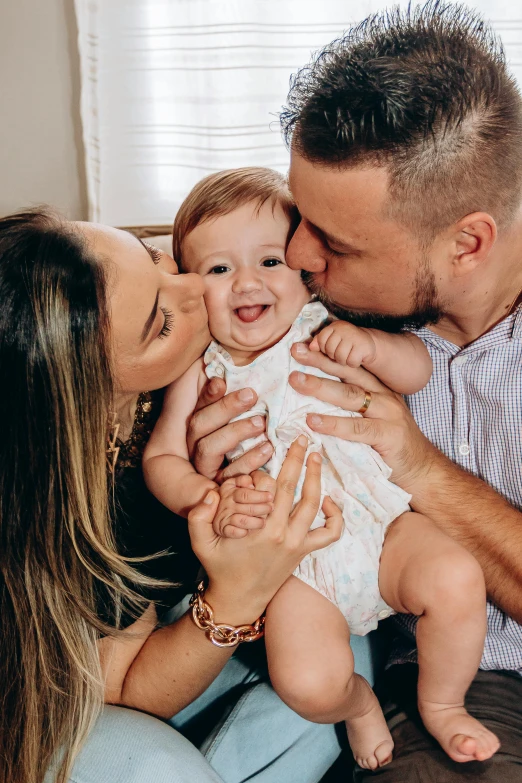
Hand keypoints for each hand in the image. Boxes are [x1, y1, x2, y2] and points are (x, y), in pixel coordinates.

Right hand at [187, 377, 273, 482]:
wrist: (257, 484)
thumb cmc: (255, 432)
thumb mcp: (245, 411)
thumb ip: (237, 390)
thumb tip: (239, 364)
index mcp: (199, 421)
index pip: (198, 404)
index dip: (208, 394)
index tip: (221, 381)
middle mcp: (195, 442)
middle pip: (199, 424)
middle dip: (225, 408)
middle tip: (252, 395)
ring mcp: (204, 464)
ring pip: (209, 447)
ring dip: (236, 432)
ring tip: (261, 422)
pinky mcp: (220, 482)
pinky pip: (229, 473)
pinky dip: (248, 460)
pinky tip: (268, 449)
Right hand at [188, 436, 342, 623]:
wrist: (240, 599)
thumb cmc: (220, 568)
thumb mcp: (201, 543)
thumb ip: (198, 517)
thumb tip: (210, 493)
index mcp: (262, 529)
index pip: (272, 489)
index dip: (272, 469)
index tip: (273, 455)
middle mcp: (284, 534)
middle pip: (296, 489)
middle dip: (300, 460)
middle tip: (303, 439)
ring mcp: (298, 543)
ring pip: (315, 505)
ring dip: (317, 478)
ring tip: (315, 458)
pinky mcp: (305, 551)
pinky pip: (330, 533)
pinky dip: (335, 516)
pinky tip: (328, 500)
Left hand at [289, 342, 439, 492]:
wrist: (421, 469)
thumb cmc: (389, 445)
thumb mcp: (370, 419)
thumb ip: (349, 409)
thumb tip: (310, 402)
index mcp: (378, 389)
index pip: (350, 366)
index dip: (327, 355)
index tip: (303, 346)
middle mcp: (383, 396)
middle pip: (348, 373)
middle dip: (320, 361)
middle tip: (296, 352)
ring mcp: (388, 414)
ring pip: (350, 395)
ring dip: (321, 387)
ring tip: (297, 381)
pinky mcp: (388, 435)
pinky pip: (356, 428)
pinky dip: (333, 424)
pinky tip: (312, 421)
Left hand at [310, 321, 375, 366]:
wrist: (367, 344)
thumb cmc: (345, 343)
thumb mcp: (331, 340)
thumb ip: (319, 341)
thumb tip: (311, 347)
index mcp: (334, 326)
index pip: (321, 339)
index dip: (324, 348)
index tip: (332, 348)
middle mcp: (344, 329)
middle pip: (329, 350)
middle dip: (334, 356)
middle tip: (342, 352)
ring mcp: (354, 337)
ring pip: (340, 357)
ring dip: (344, 360)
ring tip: (349, 355)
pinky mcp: (363, 346)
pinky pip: (351, 361)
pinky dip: (353, 363)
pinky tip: (357, 357)